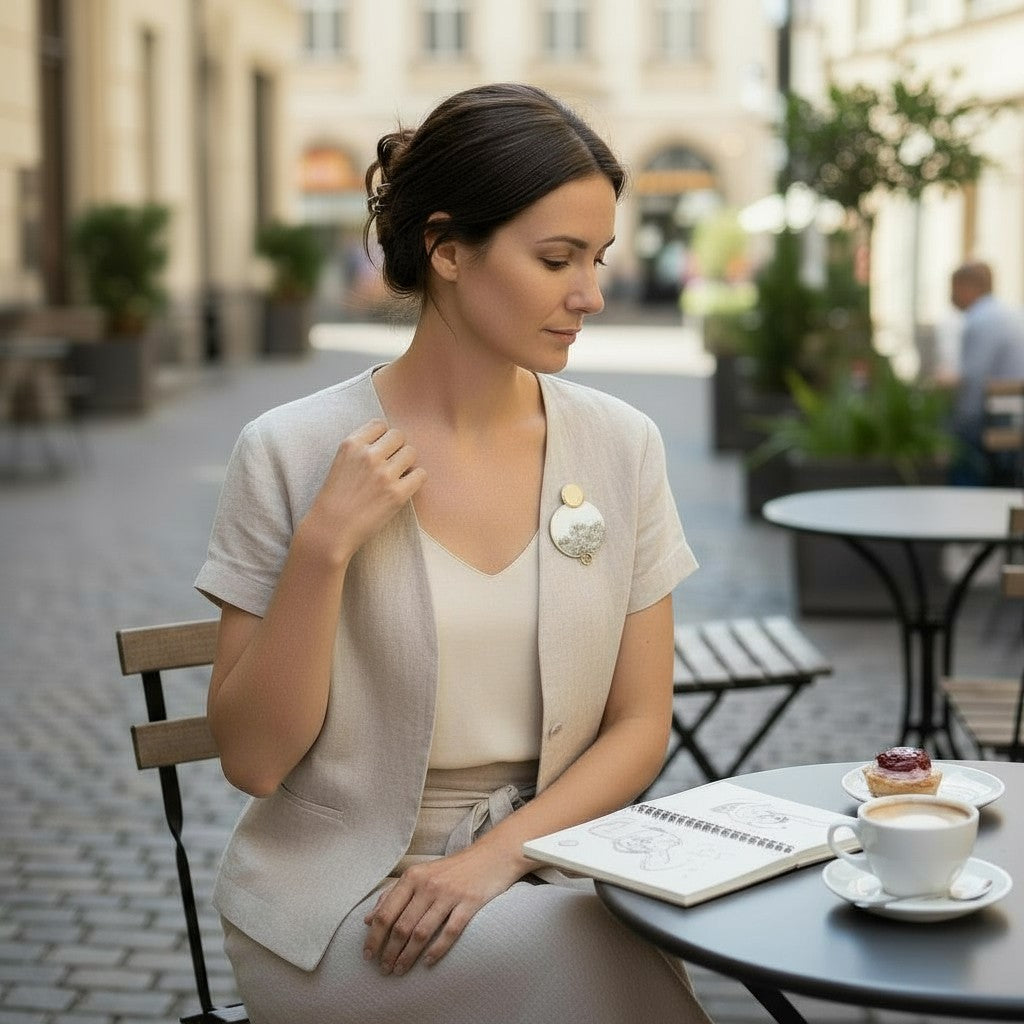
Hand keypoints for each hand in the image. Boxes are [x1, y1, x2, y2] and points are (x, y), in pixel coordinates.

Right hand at [301, 418, 425, 562]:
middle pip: (398, 436)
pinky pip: (420, 474)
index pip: (380, 425)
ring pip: (411, 452)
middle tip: (390, 465)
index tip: (380, 451)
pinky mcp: (397, 493)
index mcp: (351, 444)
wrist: (330, 530)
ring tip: (396, 476)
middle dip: (396, 448)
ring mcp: (384, 474)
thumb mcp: (340, 462)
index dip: (383, 437)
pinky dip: (416, 479)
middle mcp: (368, 455)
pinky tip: (405, 487)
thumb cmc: (334, 499)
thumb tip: (388, 440)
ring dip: (406, 463)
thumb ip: (360, 448)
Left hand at [362, 845, 522, 974]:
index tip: (368, 955)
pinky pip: (449, 932)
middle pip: (401, 926)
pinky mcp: (469, 903)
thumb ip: (393, 894)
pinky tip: (428, 963)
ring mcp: (449, 894)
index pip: (386, 912)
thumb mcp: (420, 874)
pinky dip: (436, 950)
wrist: (491, 856)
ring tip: (400, 970)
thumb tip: (368, 919)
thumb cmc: (452, 869)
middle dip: (389, 952)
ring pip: (421, 933)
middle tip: (384, 969)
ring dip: (408, 956)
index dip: (374, 937)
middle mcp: (428, 884)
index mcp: (412, 877)